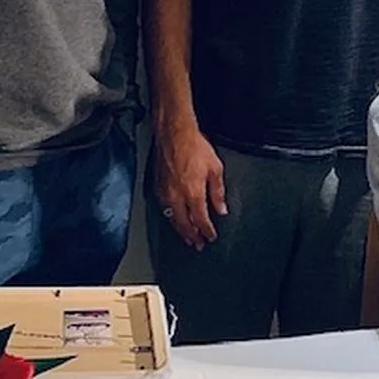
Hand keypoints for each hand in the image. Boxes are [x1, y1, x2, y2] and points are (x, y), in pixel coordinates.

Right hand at [153, 118, 226, 247]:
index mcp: (193, 193)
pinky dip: (170, 218)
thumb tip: (221, 209)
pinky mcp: (157, 186)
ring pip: (172, 219)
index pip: (200, 220)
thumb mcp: (215, 168)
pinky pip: (164, 209)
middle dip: (192, 236)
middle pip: (184, 224)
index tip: (210, 237)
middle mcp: (177, 196)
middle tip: (198, 244)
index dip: (206, 231)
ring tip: (187, 237)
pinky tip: (174, 219)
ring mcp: (165, 192)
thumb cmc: (194, 147)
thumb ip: (218, 192)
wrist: (174, 133)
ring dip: (180, 230)